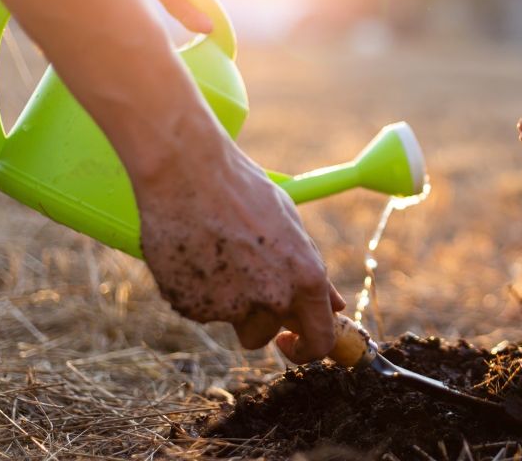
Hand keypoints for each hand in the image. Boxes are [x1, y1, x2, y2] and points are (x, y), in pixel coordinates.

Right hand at [137, 135, 345, 361]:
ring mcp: (230, 306)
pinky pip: (197, 308)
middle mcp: (273, 298)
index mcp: (306, 278)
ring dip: (224, 303)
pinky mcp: (191, 305)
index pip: (319, 341)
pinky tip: (192, 252)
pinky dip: (195, 290)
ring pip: (229, 321)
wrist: (187, 172)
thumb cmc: (243, 190)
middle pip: (263, 336)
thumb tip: (334, 305)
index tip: (289, 340)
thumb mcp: (291, 225)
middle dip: (254, 319)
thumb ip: (311, 270)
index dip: (305, 349)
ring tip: (214, 255)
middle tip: (239, 280)